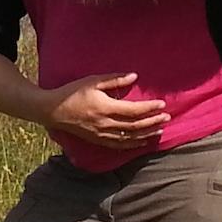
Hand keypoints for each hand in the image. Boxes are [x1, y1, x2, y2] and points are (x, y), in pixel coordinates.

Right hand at [42, 72, 169, 149]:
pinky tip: (142, 142)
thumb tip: (134, 76)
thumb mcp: (93, 81)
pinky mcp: (98, 140)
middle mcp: (105, 124)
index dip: (149, 108)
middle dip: (153, 122)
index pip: (133, 111)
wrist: (54, 111)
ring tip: (160, 130)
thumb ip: (115, 80)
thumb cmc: (73, 92)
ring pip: (129, 138)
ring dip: (146, 134)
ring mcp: (102, 134)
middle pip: (135, 126)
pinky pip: (119, 145)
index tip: (162, 105)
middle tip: (167, 118)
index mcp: (105, 108)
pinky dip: (133, 144)